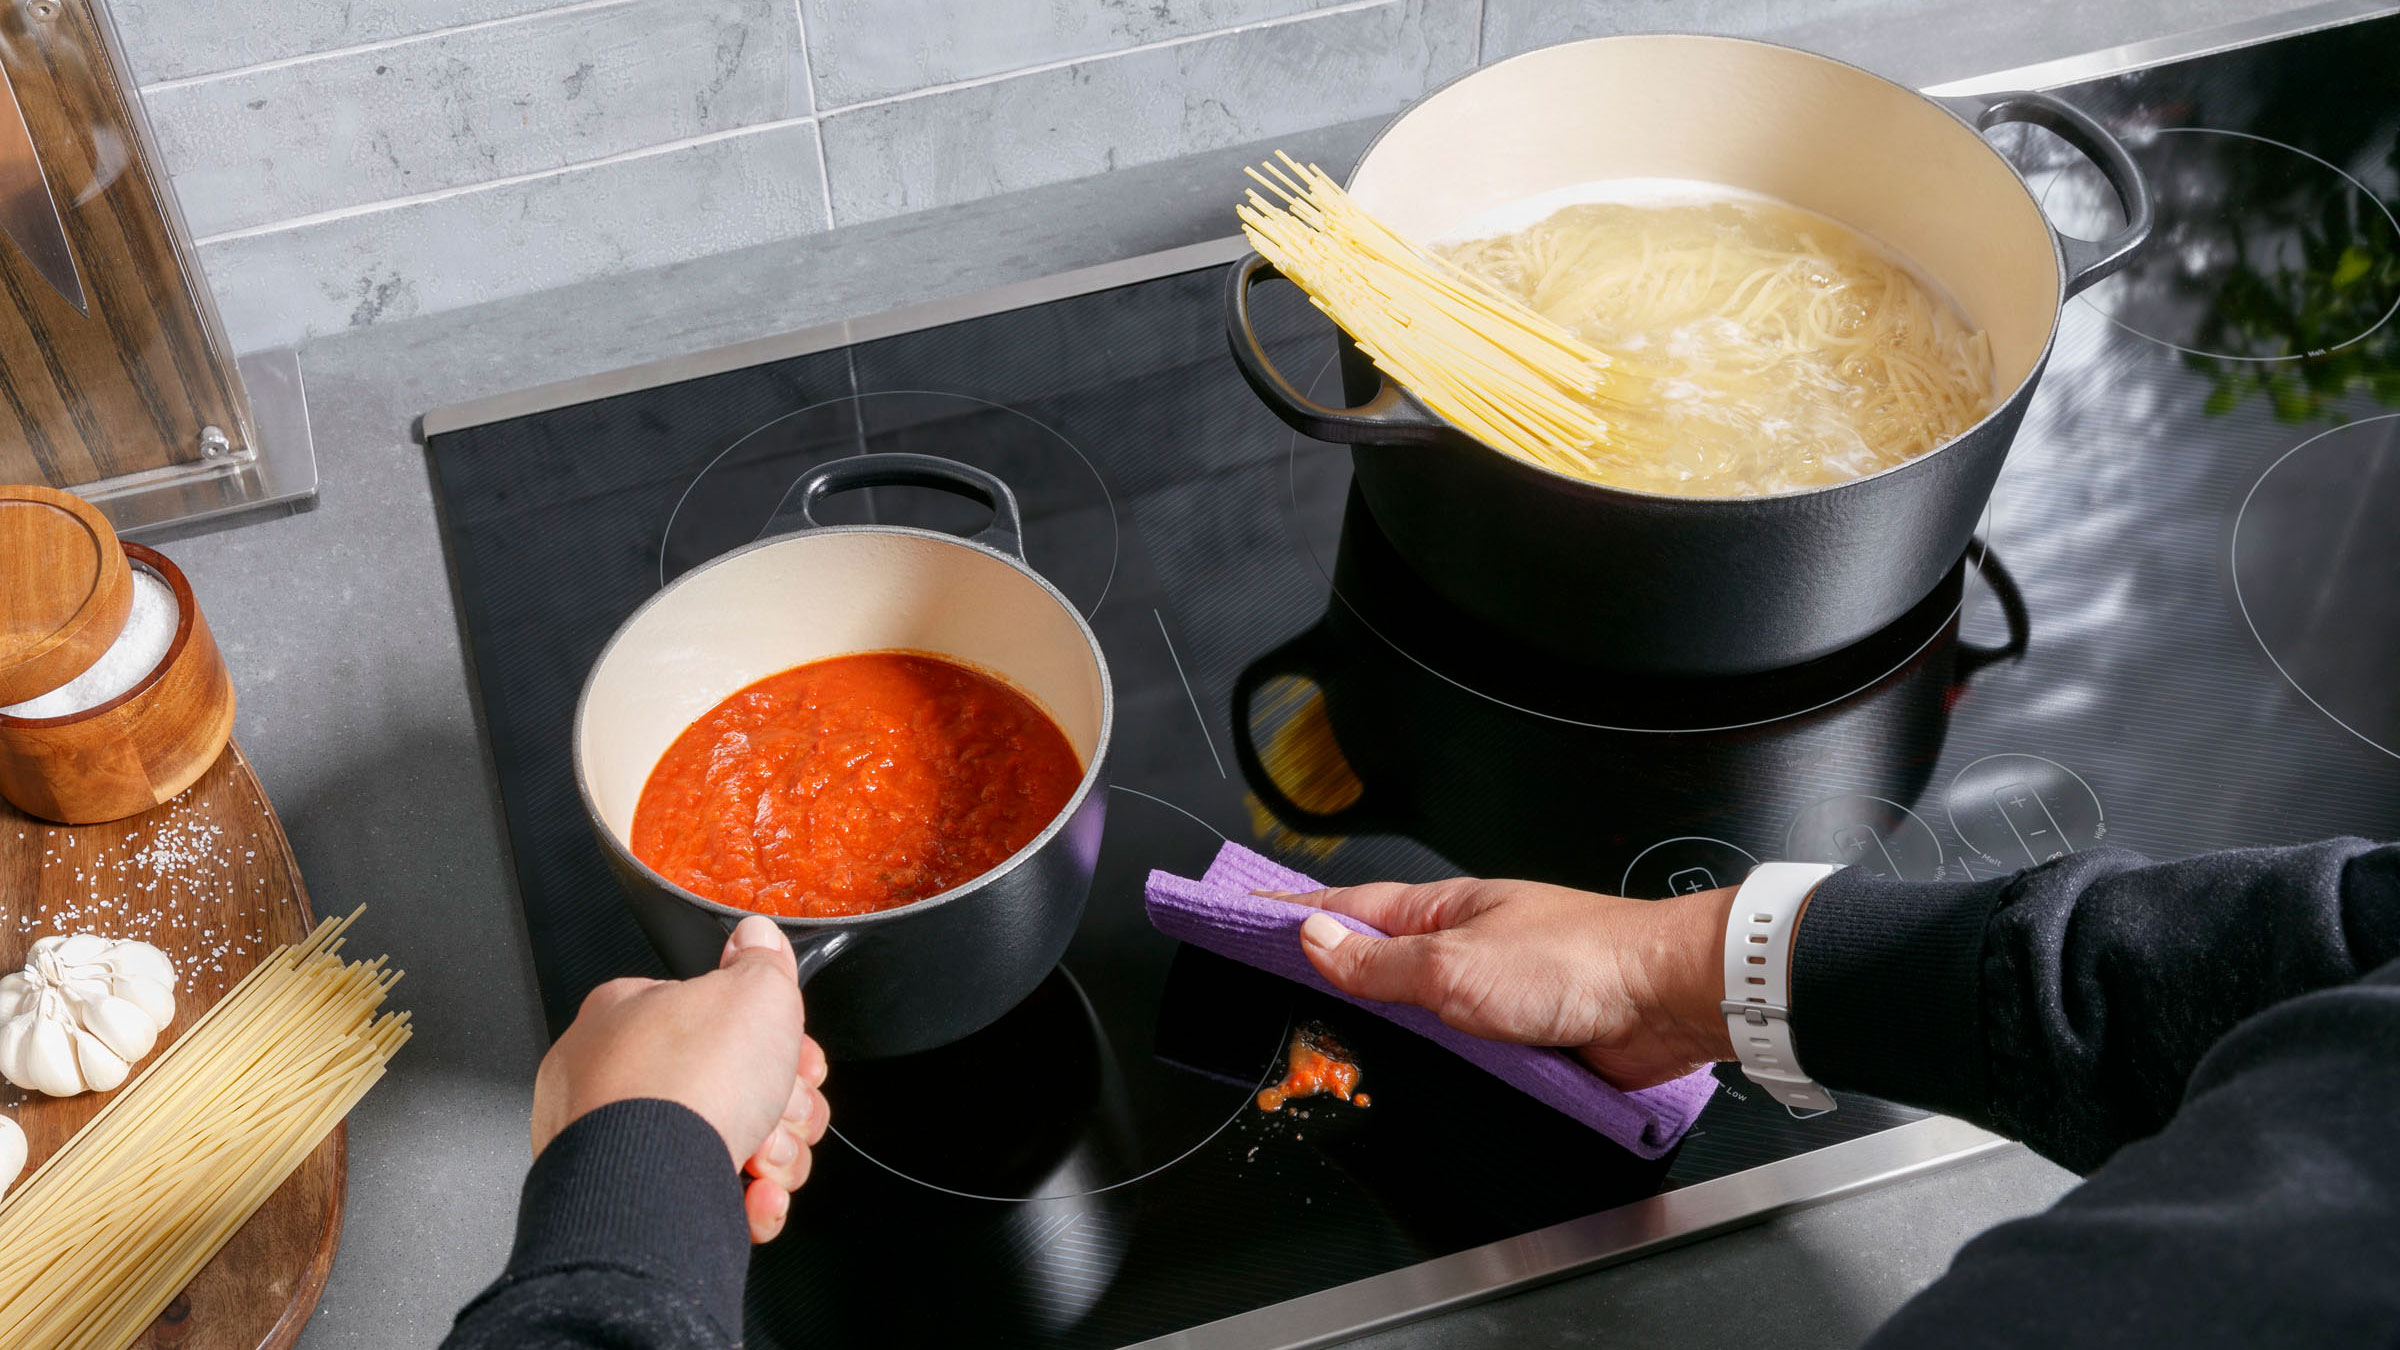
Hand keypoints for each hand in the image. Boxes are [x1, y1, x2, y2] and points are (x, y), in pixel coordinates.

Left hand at [532, 916, 831, 1242]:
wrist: (652, 1187)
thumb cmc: (686, 1086)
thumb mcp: (753, 991)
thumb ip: (762, 961)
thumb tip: (758, 937)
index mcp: (624, 1016)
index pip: (711, 1016)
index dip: (769, 1035)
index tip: (795, 1052)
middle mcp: (608, 1081)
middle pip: (728, 1085)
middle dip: (777, 1102)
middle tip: (783, 1103)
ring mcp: (618, 1149)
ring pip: (723, 1144)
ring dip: (770, 1151)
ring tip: (766, 1152)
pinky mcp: (634, 1206)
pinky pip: (704, 1198)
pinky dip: (740, 1201)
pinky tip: (754, 1193)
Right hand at [1289, 877, 1736, 1088]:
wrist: (1665, 1000)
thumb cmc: (1579, 960)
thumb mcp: (1455, 965)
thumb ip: (1382, 962)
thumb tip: (1316, 939)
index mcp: (1442, 910)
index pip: (1347, 906)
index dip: (1295, 910)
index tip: (1247, 908)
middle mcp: (1464, 944)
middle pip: (1375, 954)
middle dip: (1323, 960)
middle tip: (1265, 968)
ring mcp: (1491, 987)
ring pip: (1413, 1002)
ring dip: (1374, 1010)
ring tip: (1320, 1016)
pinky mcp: (1519, 1032)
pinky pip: (1455, 1041)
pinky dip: (1426, 1049)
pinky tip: (1407, 1061)